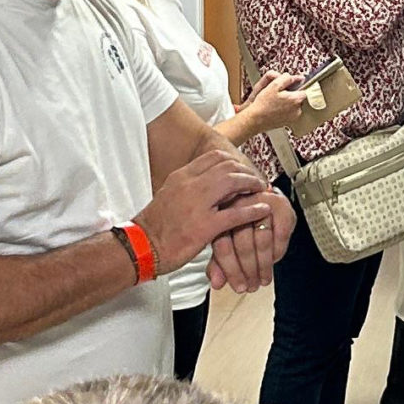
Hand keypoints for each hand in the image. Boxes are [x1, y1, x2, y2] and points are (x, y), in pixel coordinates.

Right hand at [135, 150, 272, 267]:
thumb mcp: (170, 195)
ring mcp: (198, 204)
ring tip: (261, 190)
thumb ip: (189, 186)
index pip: (214, 157)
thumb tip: (207, 183)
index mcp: (182, 176)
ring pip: (233, 182)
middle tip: (256, 180)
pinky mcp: (205, 226)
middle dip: (246, 171)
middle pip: (227, 166)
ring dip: (252, 185)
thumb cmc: (155, 226)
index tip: (242, 169)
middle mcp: (190, 185)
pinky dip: (253, 211)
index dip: (233, 162)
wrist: (141, 246)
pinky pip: (236, 214)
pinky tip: (262, 211)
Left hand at [206, 184, 295, 293]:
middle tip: (252, 286)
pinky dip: (277, 253)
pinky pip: (280, 236)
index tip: (238, 286)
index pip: (223, 244)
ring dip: (264, 266)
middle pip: (243, 244)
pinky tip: (273, 261)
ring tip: (263, 279)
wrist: (260, 193)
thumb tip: (217, 283)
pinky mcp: (280, 206)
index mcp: (219, 213)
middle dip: (249, 271)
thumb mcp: (224, 237)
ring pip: (262, 241)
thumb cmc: (238, 217)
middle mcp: (238, 205)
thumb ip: (218, 261)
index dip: (230, 270)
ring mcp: (260, 204)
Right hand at [235, 69, 309, 133]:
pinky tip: (276, 109)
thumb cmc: (264, 103)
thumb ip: (287, 79)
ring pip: (295, 106)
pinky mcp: (288, 123)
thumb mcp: (274, 85)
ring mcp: (293, 118)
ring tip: (277, 102)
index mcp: (296, 100)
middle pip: (299, 99)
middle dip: (292, 95)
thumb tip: (298, 77)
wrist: (256, 119)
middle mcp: (297, 110)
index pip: (304, 91)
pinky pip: (290, 113)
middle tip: (280, 94)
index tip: (289, 87)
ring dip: (288, 103)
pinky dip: (285, 110)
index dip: (296, 87)